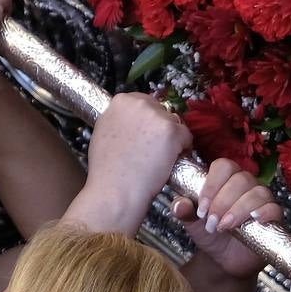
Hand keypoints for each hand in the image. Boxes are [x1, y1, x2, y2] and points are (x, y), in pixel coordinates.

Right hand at [72, 93, 191, 233]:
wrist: (116, 190)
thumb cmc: (107, 170)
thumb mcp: (103, 133)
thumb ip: (118, 120)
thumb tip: (129, 120)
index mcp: (120, 101)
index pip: (144, 102)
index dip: (147, 120)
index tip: (147, 134)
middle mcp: (138, 103)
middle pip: (161, 110)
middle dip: (161, 128)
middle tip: (154, 149)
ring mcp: (156, 116)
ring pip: (175, 123)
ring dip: (173, 138)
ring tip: (160, 158)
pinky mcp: (172, 131)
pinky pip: (187, 136)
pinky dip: (183, 149)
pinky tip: (170, 162)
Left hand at [172, 159, 284, 277]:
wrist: (224, 259)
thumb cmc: (210, 233)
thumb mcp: (191, 222)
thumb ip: (184, 211)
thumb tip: (179, 205)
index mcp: (226, 179)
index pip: (223, 166)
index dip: (212, 185)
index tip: (202, 208)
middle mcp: (246, 185)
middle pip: (240, 179)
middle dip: (223, 201)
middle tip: (211, 222)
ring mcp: (262, 199)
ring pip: (257, 193)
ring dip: (238, 210)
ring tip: (225, 227)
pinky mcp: (275, 216)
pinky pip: (274, 207)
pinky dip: (264, 213)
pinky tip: (253, 221)